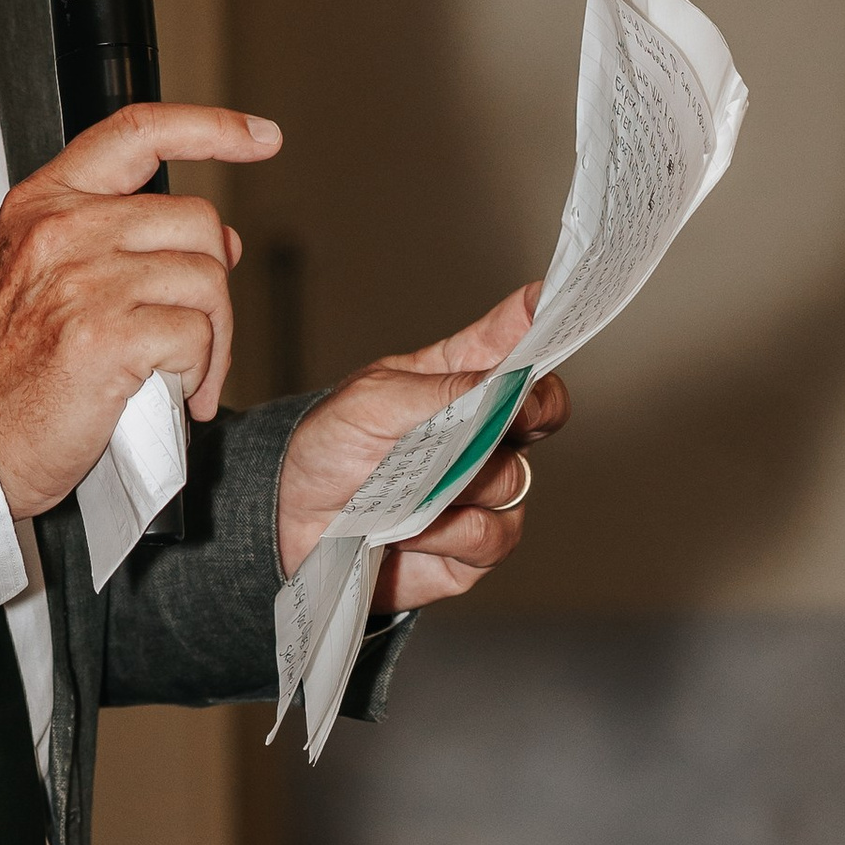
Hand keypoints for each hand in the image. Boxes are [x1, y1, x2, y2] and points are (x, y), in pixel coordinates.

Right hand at [0, 103, 280, 522]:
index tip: (259, 135)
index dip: (211, 126)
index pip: (138, 132)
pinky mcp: (106, 335)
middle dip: (214, 286)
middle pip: (196, 221)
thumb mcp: (44, 280)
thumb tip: (219, 240)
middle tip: (198, 337)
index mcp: (44, 204)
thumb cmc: (3, 374)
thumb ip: (122, 244)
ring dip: (213, 340)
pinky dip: (201, 373)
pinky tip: (176, 395)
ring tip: (184, 375)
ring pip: (207, 280)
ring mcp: (84, 279)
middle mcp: (62, 230)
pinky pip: (197, 335)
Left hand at [276, 283, 570, 612]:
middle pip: (543, 408)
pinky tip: (409, 528)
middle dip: (524, 411)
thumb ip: (440, 391)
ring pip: (513, 479)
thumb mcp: (371, 402)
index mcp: (461, 378)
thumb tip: (501, 384)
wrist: (293, 521)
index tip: (551, 302)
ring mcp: (487, 486)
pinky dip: (447, 532)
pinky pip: (492, 534)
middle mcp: (485, 428)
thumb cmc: (329, 447)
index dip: (545, 318)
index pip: (518, 339)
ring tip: (404, 488)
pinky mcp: (478, 542)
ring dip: (458, 484)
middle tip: (497, 413)